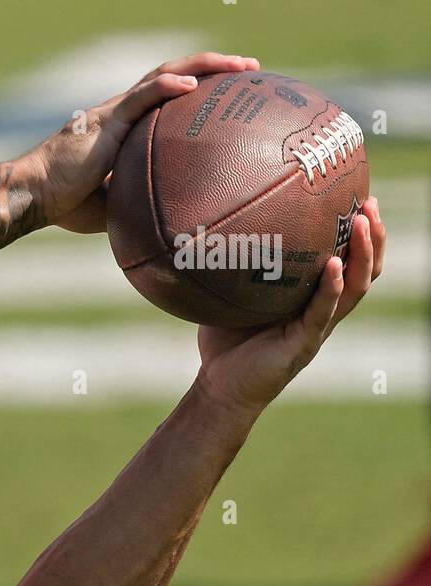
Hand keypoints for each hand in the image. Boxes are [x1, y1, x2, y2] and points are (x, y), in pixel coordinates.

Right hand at [27, 53, 260, 231]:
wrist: (34, 195)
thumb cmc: (66, 204)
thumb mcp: (116, 205)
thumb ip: (142, 200)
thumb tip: (173, 223)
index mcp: (125, 127)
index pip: (167, 97)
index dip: (200, 89)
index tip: (232, 92)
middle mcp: (123, 112)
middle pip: (174, 76)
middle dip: (215, 68)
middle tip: (250, 70)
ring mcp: (115, 112)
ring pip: (164, 75)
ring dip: (203, 66)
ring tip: (239, 66)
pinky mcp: (105, 120)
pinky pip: (140, 97)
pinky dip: (166, 87)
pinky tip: (190, 85)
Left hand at [195, 197, 384, 415]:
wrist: (220, 389)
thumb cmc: (225, 341)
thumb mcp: (233, 295)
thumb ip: (234, 265)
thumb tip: (212, 224)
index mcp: (312, 299)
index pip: (348, 260)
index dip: (359, 233)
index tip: (361, 196)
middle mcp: (323, 311)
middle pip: (364, 269)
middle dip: (373, 235)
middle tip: (372, 202)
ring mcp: (317, 328)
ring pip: (356, 287)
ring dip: (363, 253)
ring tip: (363, 222)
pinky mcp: (304, 344)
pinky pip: (323, 312)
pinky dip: (332, 288)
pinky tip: (335, 266)